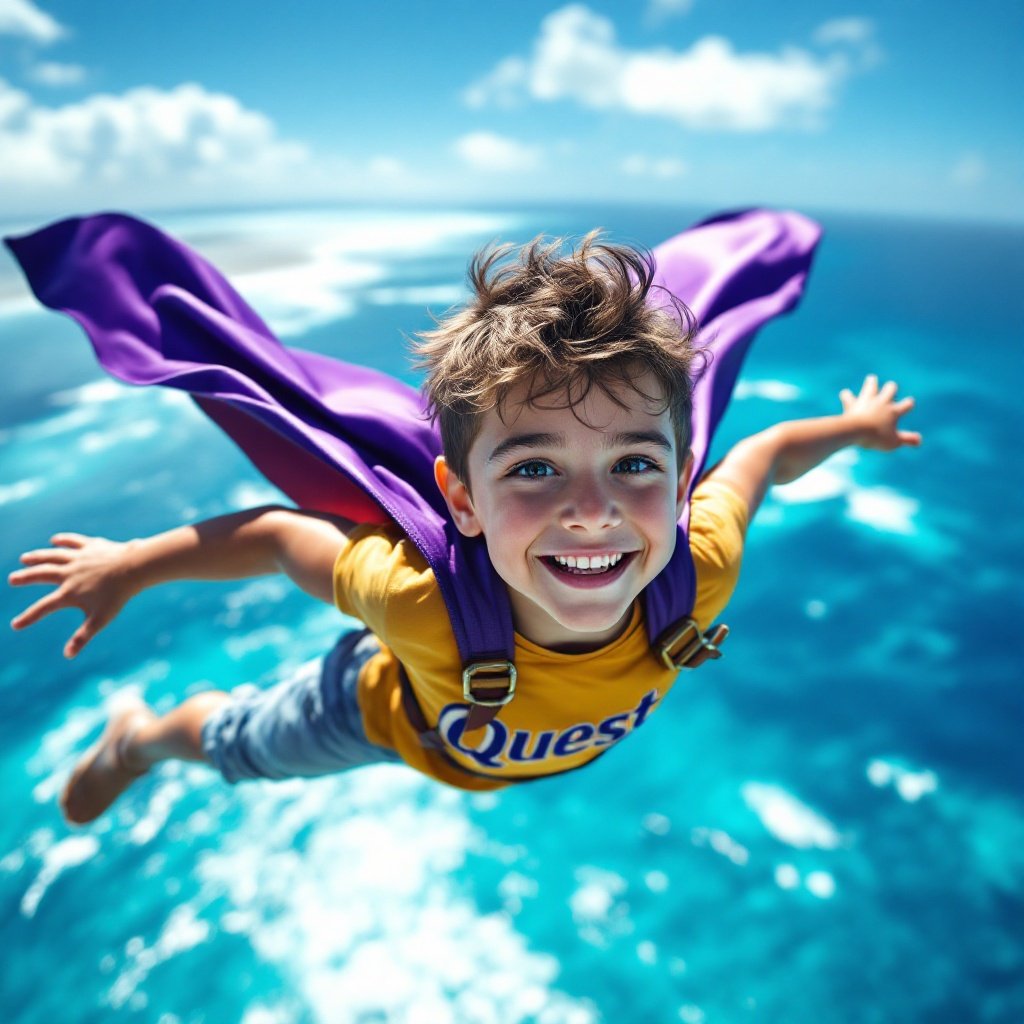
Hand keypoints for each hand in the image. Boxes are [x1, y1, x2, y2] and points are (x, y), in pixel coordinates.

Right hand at [8, 533, 137, 657]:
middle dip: (25, 577)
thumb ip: (82, 637)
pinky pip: (73, 542)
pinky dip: (63, 540)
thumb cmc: (118, 596)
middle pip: (41, 575)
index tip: (15, 625)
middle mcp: (69, 574)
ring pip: (53, 556)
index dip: (28, 617)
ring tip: (25, 558)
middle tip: (12, 579)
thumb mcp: (100, 619)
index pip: (43, 608)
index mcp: (69, 593)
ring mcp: (79, 558)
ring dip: (38, 557)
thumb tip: (68, 655)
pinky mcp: (91, 546)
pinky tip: (55, 540)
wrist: (133, 568)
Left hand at [839, 375, 921, 450]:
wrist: (855, 430)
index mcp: (893, 411)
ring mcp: (866, 401)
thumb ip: (907, 440)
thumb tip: (919, 440)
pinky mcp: (852, 403)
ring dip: (871, 382)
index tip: (909, 403)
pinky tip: (844, 394)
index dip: (908, 404)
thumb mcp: (893, 442)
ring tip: (871, 379)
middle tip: (891, 386)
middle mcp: (881, 402)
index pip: (906, 404)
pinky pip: (847, 396)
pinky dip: (846, 395)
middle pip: (890, 390)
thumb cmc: (876, 438)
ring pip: (871, 386)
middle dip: (891, 388)